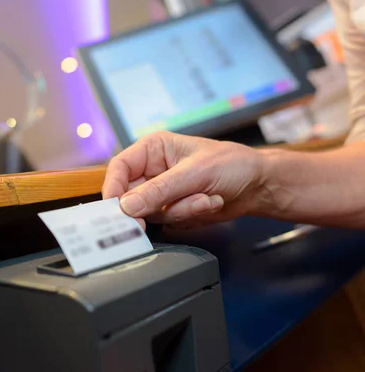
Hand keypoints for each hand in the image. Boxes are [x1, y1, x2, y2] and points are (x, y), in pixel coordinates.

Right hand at [102, 131, 265, 229]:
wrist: (258, 184)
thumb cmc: (232, 164)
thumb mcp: (195, 173)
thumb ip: (159, 190)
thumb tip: (127, 206)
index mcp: (152, 150)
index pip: (119, 168)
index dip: (113, 188)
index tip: (116, 209)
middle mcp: (152, 171)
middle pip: (129, 195)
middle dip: (151, 205)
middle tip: (163, 213)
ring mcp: (161, 192)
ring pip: (150, 212)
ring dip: (180, 209)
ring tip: (205, 198)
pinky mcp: (172, 210)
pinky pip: (167, 221)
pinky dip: (189, 215)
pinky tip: (209, 202)